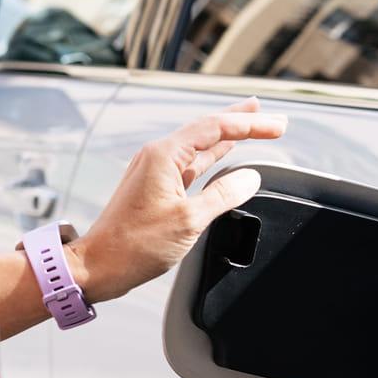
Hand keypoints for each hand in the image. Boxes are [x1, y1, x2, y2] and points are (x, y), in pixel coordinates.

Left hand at [69, 99, 286, 303]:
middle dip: (239, 120)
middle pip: (206, 129)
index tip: (278, 125)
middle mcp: (157, 157)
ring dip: (226, 137)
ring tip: (250, 125)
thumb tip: (249, 179)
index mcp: (164, 156)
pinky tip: (224, 155)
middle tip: (266, 112)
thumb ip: (223, 195)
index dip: (250, 125)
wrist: (99, 265)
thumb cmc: (134, 245)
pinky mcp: (154, 187)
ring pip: (199, 146)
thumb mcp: (189, 220)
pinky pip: (190, 164)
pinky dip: (212, 157)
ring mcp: (155, 171)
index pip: (216, 128)